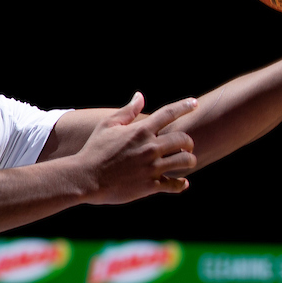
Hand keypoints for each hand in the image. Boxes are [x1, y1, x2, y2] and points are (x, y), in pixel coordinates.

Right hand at [75, 93, 197, 204]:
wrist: (87, 178)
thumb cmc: (95, 149)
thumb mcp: (108, 125)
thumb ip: (128, 111)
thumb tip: (140, 96)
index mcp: (140, 131)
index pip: (169, 113)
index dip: (184, 106)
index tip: (194, 103)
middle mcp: (150, 148)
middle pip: (183, 140)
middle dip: (188, 142)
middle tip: (185, 146)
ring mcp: (152, 168)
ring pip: (185, 161)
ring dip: (189, 161)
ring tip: (185, 161)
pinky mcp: (151, 186)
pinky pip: (175, 184)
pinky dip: (181, 184)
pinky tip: (182, 182)